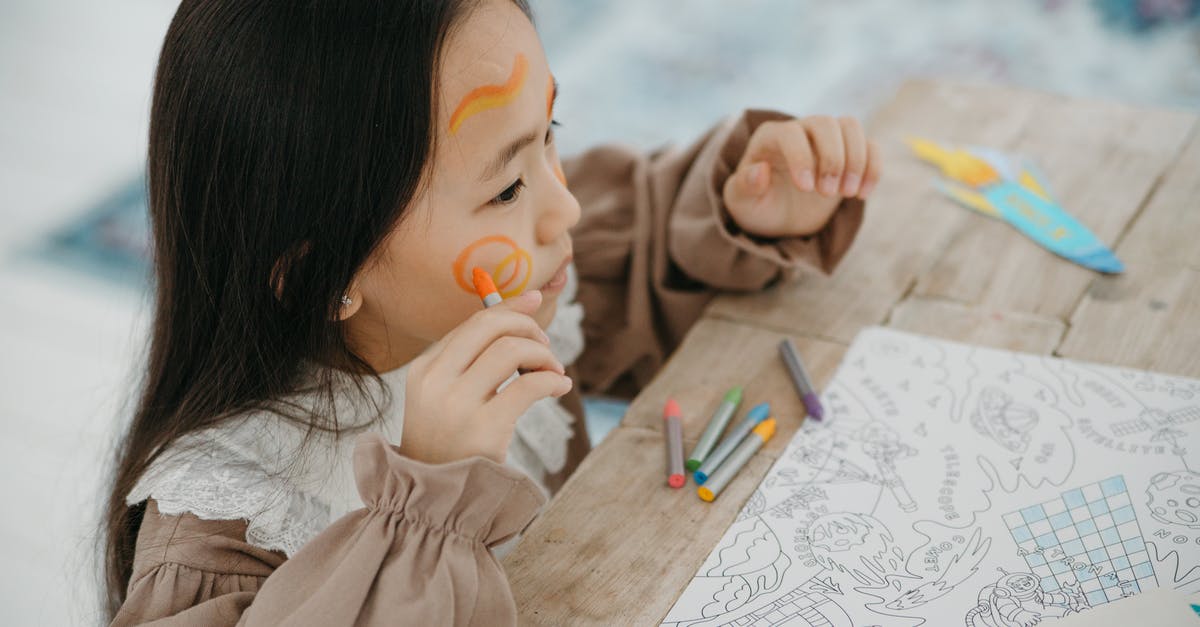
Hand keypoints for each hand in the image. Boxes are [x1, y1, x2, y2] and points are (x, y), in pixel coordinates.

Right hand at [399, 290, 572, 464]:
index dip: (508, 308)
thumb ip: (473, 361)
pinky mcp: (484, 429)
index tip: (535, 302)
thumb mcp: (445, 399)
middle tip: (545, 345)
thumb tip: (524, 307)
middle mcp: (436, 382)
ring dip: (542, 355)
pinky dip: (552, 380)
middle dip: (526, 326)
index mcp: (424, 370)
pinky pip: (529, 386)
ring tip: (553, 372)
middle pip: (489, 326)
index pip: (471, 323)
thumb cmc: (451, 446)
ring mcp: (457, 405)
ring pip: (510, 349)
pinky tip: (559, 388)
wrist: (436, 501)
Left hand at [722, 115, 880, 237]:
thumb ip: (744, 187)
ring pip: (850, 126)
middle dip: (832, 159)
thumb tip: (759, 172)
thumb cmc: (757, 205)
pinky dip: (872, 168)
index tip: (806, 189)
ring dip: (856, 160)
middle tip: (828, 193)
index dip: (801, 157)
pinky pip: (870, 146)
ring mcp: (826, 139)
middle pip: (825, 123)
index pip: (791, 133)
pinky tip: (862, 194)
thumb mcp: (742, 203)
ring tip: (847, 194)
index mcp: (770, 137)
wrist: (778, 217)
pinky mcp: (849, 153)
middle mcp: (800, 130)